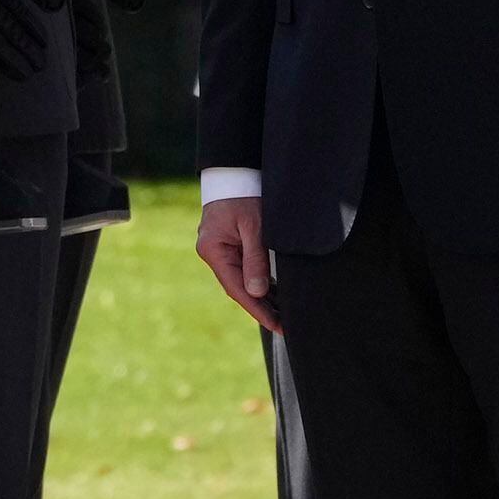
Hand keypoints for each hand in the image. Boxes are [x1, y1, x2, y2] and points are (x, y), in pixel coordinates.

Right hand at [195, 194, 280, 334]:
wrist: (234, 172)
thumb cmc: (244, 195)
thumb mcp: (255, 227)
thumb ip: (255, 260)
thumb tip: (257, 293)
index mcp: (213, 250)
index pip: (237, 288)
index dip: (258, 309)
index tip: (277, 326)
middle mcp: (213, 253)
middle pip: (238, 288)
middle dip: (261, 308)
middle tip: (285, 326)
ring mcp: (219, 249)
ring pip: (241, 281)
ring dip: (261, 298)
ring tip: (284, 315)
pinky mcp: (228, 245)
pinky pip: (243, 270)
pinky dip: (258, 283)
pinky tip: (274, 294)